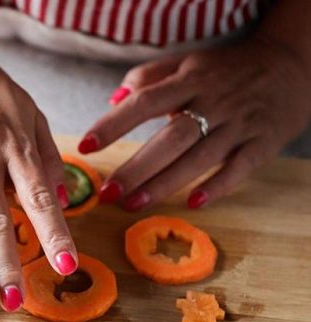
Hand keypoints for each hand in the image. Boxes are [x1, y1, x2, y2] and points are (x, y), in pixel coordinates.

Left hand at [80, 37, 310, 209]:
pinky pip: (238, 169)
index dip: (113, 123)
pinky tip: (192, 204)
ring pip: (199, 158)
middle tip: (107, 192)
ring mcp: (239, 125)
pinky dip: (217, 187)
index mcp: (190, 81)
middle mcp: (213, 102)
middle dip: (136, 168)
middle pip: (170, 138)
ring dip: (163, 184)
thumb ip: (148, 78)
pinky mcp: (262, 143)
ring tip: (131, 204)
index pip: (144, 101)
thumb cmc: (226, 70)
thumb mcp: (187, 63)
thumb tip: (113, 99)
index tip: (84, 145)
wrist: (291, 65)